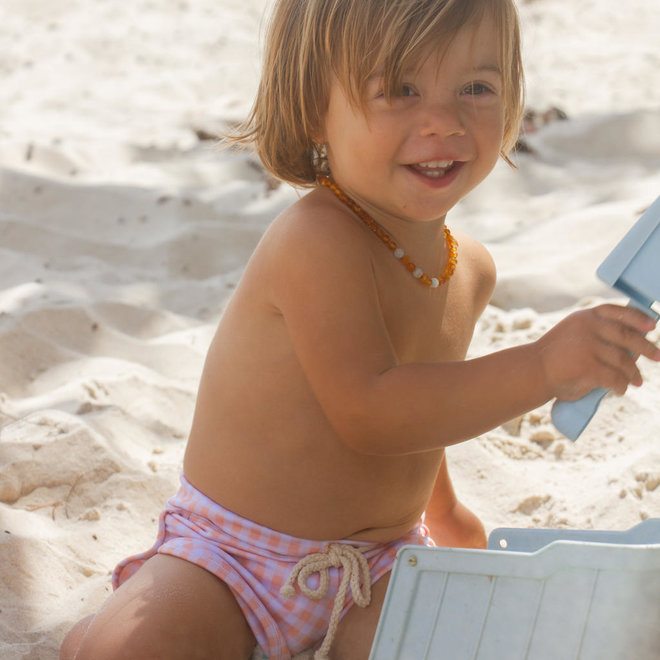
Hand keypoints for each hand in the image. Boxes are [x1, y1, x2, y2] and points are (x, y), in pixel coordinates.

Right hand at [536, 304, 659, 400]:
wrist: (532, 372)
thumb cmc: (555, 356)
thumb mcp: (573, 333)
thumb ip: (597, 332)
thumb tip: (636, 343)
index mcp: (585, 316)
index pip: (617, 312)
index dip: (638, 318)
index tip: (653, 325)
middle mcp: (588, 328)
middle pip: (628, 337)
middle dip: (647, 348)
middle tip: (658, 357)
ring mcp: (588, 347)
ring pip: (624, 361)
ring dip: (634, 374)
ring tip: (637, 382)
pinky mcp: (589, 367)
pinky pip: (615, 378)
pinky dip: (621, 386)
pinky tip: (621, 390)